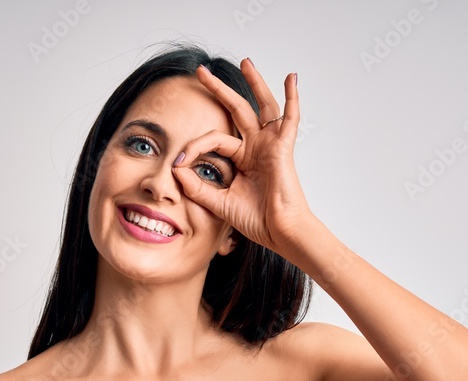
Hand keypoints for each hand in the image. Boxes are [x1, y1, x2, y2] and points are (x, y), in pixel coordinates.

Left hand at [172, 59, 313, 256]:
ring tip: (245, 61)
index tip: (179, 162)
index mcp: (242, 159)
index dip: (194, 147)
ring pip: (261, 105)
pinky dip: (292, 97)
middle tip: (202, 72)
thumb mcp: (218, 202)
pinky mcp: (283, 148)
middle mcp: (256, 148)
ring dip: (254, 83)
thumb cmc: (257, 221)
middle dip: (219, 90)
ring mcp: (271, 145)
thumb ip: (196, 187)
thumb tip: (175, 168)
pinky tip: (291, 78)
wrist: (280, 232)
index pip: (214, 139)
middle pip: (237, 110)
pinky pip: (290, 118)